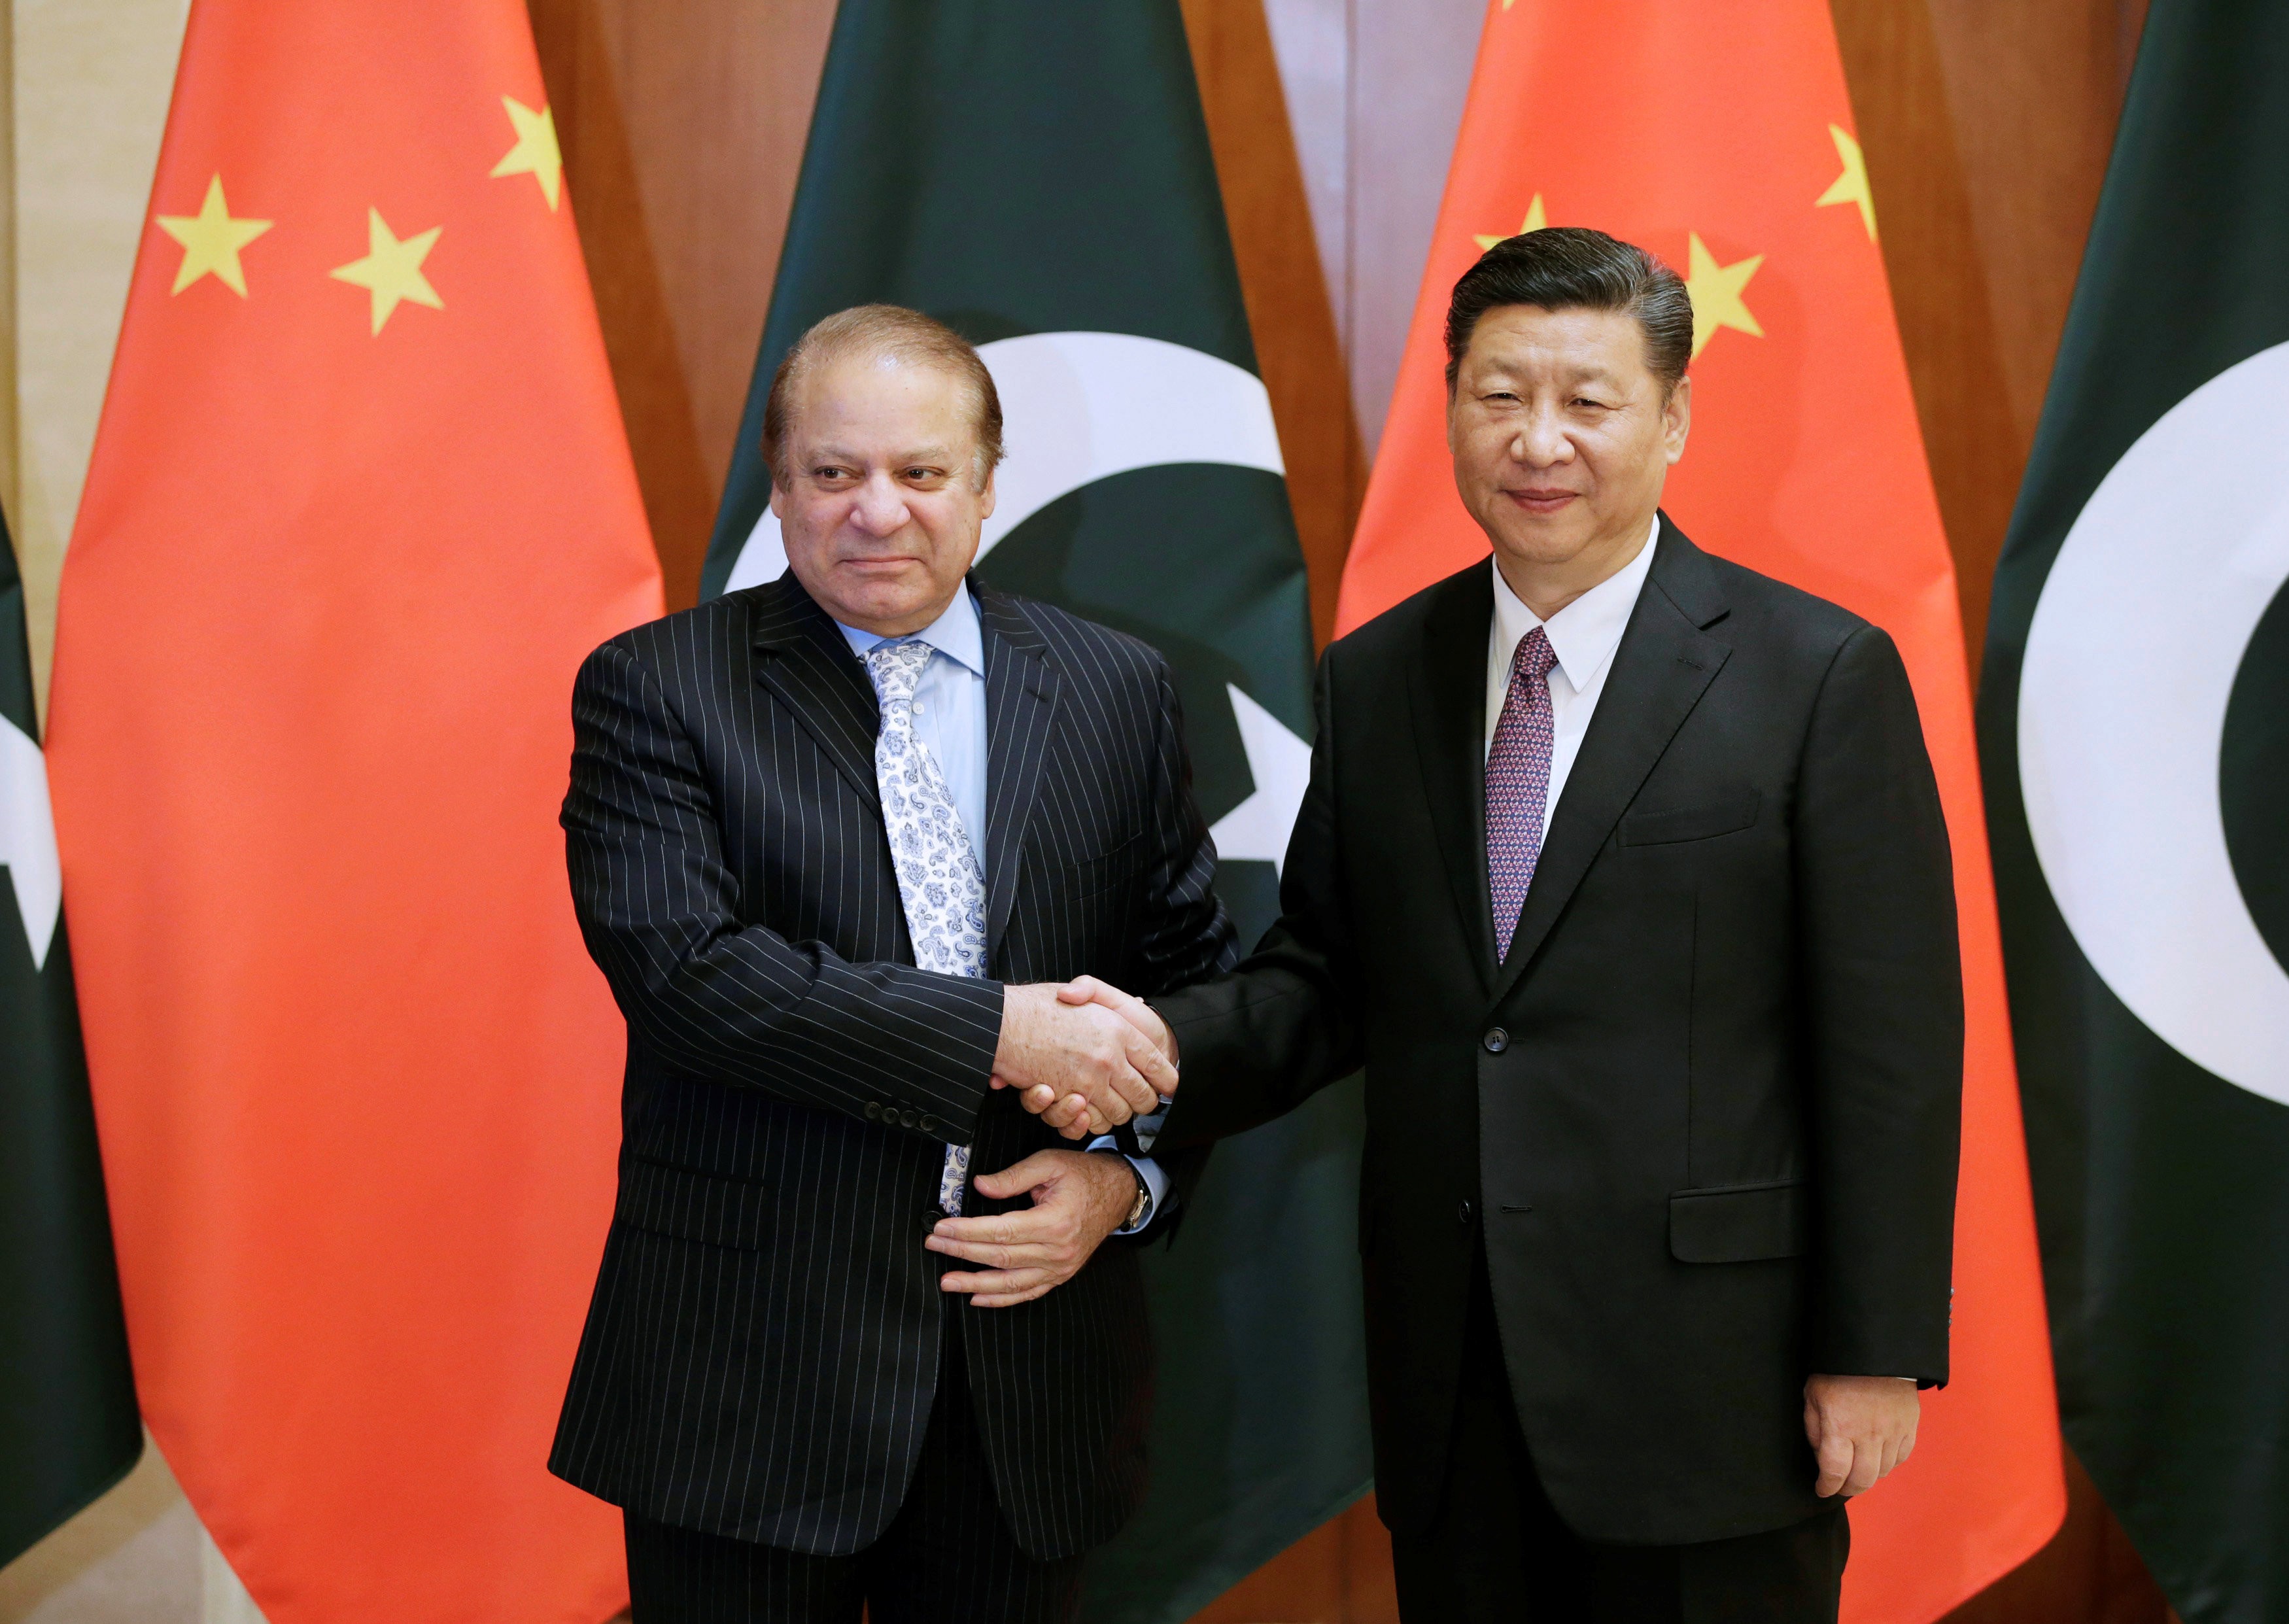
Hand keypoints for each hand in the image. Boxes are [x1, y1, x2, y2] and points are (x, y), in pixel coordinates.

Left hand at [926, 1150, 1136, 1306]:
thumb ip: (1013, 1176)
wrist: (1117, 1194)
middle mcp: (1057, 1251)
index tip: (942, 1227)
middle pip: (1000, 1257)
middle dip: (962, 1251)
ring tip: (948, 1281)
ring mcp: (1060, 1268)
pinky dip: (1001, 1299)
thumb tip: (980, 1186)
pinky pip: (1027, 1293)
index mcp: (1054, 1221)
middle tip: (935, 1244)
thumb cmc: (1084, 1176)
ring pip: (1010, 1283)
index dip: (967, 1231)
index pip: (1001, 1231)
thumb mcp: (1049, 1164)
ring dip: (975, 1284)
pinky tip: (978, 1298)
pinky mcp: (1060, 1275)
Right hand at [992, 984, 1174, 1139]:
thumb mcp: (1083, 988)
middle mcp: (1109, 1058)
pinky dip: (1091, 1122)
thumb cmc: (1041, 1004)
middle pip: (1144, 1097)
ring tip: (1110, 1103)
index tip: (1167, 1086)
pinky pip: (1092, 1123)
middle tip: (1138, 1099)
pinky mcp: (1067, 1099)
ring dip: (1117, 1114)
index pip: (1159, 1065)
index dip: (1166, 1079)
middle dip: (1144, 1102)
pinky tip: (1088, 1111)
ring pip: (1120, 1114)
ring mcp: (1089, 1081)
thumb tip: (1139, 1003)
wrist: (1000, 1022)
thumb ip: (1111, 997)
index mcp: (1119, 1030)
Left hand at [1804, 1374, 1919, 1496]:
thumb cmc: (1837, 1369)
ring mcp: (1893, 1431)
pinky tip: (1878, 1458)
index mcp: (1841, 1426)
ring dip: (1869, 1477)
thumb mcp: (1813, 1394)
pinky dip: (1889, 1463)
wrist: (1876, 1348)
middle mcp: (1869, 1434)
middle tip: (1840, 1487)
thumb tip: (1821, 1455)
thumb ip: (1814, 1428)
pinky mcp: (1910, 1426)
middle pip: (1862, 1479)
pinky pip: (1902, 1457)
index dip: (1827, 1486)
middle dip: (1848, 1489)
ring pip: (1883, 1471)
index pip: (1834, 1471)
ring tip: (1858, 1472)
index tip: (1822, 1489)